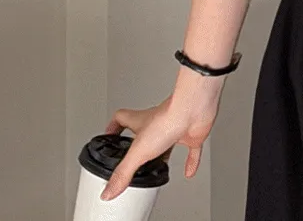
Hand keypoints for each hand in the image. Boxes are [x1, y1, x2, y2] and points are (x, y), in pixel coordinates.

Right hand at [99, 91, 220, 200]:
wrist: (194, 110)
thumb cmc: (168, 118)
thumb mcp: (138, 151)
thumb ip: (123, 172)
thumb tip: (108, 191)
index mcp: (140, 122)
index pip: (121, 119)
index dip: (113, 127)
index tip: (109, 136)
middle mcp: (156, 124)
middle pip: (143, 132)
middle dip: (139, 145)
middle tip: (135, 159)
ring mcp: (174, 128)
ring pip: (166, 141)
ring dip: (163, 155)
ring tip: (160, 168)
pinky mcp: (190, 135)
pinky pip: (190, 150)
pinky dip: (190, 161)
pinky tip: (188, 172)